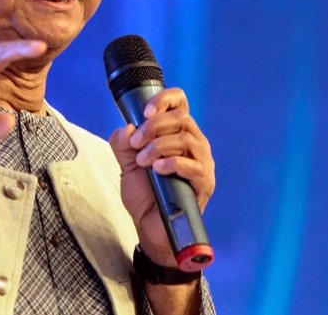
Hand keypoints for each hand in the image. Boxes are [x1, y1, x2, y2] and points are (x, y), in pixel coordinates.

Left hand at [109, 88, 215, 266]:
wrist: (150, 229)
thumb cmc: (145, 195)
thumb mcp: (127, 164)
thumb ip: (122, 144)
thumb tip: (127, 128)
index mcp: (177, 133)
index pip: (180, 103)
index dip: (165, 100)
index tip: (145, 112)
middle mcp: (194, 143)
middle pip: (182, 118)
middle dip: (154, 127)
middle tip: (136, 144)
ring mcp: (202, 162)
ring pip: (186, 139)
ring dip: (159, 146)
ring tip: (143, 161)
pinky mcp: (205, 183)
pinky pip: (194, 166)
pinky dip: (173, 163)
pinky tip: (158, 169)